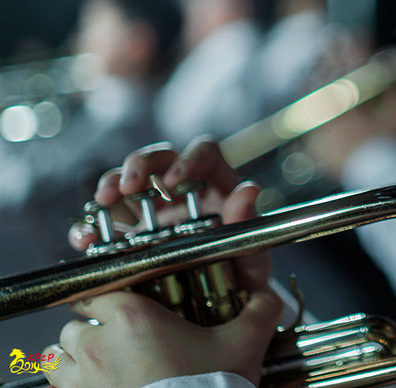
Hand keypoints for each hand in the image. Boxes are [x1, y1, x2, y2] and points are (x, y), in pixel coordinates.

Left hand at [43, 287, 281, 387]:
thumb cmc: (211, 386)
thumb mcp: (244, 343)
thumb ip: (259, 310)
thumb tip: (270, 297)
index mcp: (133, 318)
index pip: (96, 291)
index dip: (106, 297)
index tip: (119, 305)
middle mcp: (99, 346)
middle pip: (73, 327)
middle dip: (89, 332)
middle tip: (115, 342)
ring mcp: (83, 381)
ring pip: (57, 358)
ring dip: (72, 360)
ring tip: (96, 366)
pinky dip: (71, 386)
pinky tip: (95, 386)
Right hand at [69, 137, 256, 252]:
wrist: (224, 301)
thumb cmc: (243, 267)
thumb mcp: (251, 248)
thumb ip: (247, 221)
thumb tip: (248, 191)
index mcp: (216, 183)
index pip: (204, 152)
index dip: (189, 159)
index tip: (175, 180)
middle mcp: (183, 189)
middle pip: (159, 157)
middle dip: (140, 165)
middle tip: (129, 186)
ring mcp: (154, 208)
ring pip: (128, 179)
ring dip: (112, 182)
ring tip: (102, 201)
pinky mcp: (131, 234)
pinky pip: (105, 223)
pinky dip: (91, 227)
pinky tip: (85, 239)